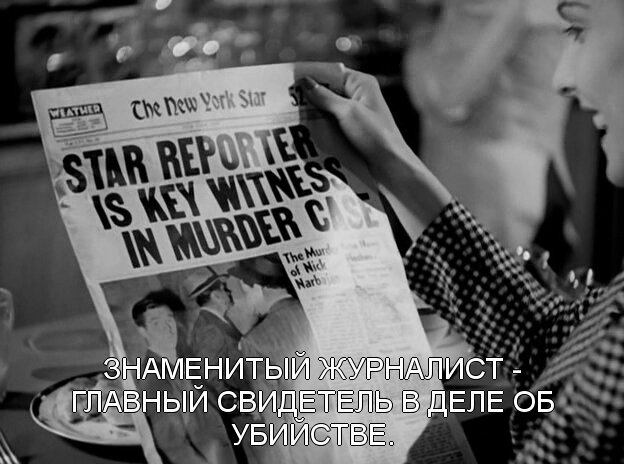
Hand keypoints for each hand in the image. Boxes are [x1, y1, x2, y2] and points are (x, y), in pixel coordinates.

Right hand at [301, 66, 451, 237]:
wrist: (390, 165)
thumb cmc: (374, 135)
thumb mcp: (346, 112)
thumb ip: (324, 97)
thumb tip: (304, 82)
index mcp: (361, 83)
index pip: (330, 72)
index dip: (311, 76)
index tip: (289, 81)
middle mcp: (358, 94)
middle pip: (327, 90)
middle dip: (309, 96)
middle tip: (285, 100)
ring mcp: (355, 112)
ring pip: (327, 107)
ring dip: (313, 112)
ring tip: (291, 115)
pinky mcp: (352, 128)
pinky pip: (331, 122)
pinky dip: (320, 124)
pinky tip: (305, 129)